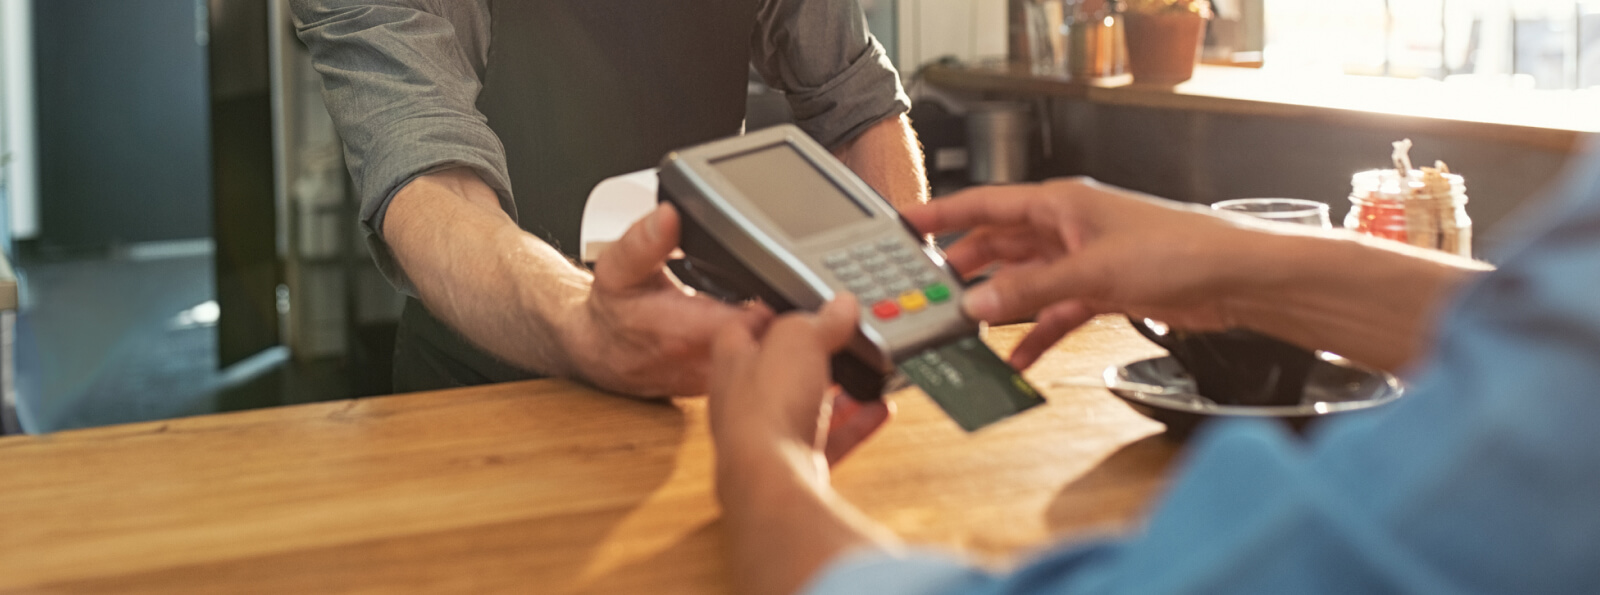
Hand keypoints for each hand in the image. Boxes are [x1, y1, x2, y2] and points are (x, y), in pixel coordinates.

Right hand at [565, 204, 773, 396]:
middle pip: (764, 343)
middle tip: (786, 292)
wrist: (599, 352)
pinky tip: (757, 330)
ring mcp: (711, 380)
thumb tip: (667, 216)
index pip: (748, 323)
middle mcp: (700, 363)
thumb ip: (643, 241)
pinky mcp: (718, 386)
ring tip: (774, 309)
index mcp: (681, 332)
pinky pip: (754, 370)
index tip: (778, 283)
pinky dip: (762, 350)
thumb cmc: (613, 309)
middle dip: (781, 318)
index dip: (770, 303)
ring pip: (764, 361)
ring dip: (774, 336)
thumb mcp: (618, 267)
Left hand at [709, 295, 890, 470]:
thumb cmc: (766, 408)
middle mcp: (745, 401)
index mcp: (733, 363)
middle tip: (838, 340)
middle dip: (811, 356)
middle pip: (779, 369)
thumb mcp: (798, 340)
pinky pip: (831, 440)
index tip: (794, 304)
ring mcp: (770, 436)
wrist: (772, 480)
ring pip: (806, 406)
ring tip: (864, 375)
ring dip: (837, 392)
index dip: (767, 312)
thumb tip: (841, 306)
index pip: (741, 327)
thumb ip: (820, 320)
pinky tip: (879, 410)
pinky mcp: (795, 463)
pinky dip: (857, 424)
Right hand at [904, 178, 1272, 368]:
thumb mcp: (1093, 270)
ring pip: (1024, 282)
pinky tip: (1018, 358)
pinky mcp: (1102, 290)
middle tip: (926, 291)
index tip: (904, 226)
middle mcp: (1067, 227)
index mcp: (1059, 202)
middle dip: (963, 269)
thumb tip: (978, 301)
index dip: (941, 215)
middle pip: (998, 245)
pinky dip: (1036, 333)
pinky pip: (1054, 312)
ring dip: (998, 305)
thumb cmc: (1181, 248)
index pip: (984, 204)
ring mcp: (1083, 259)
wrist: (1235, 278)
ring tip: (962, 328)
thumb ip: (1031, 289)